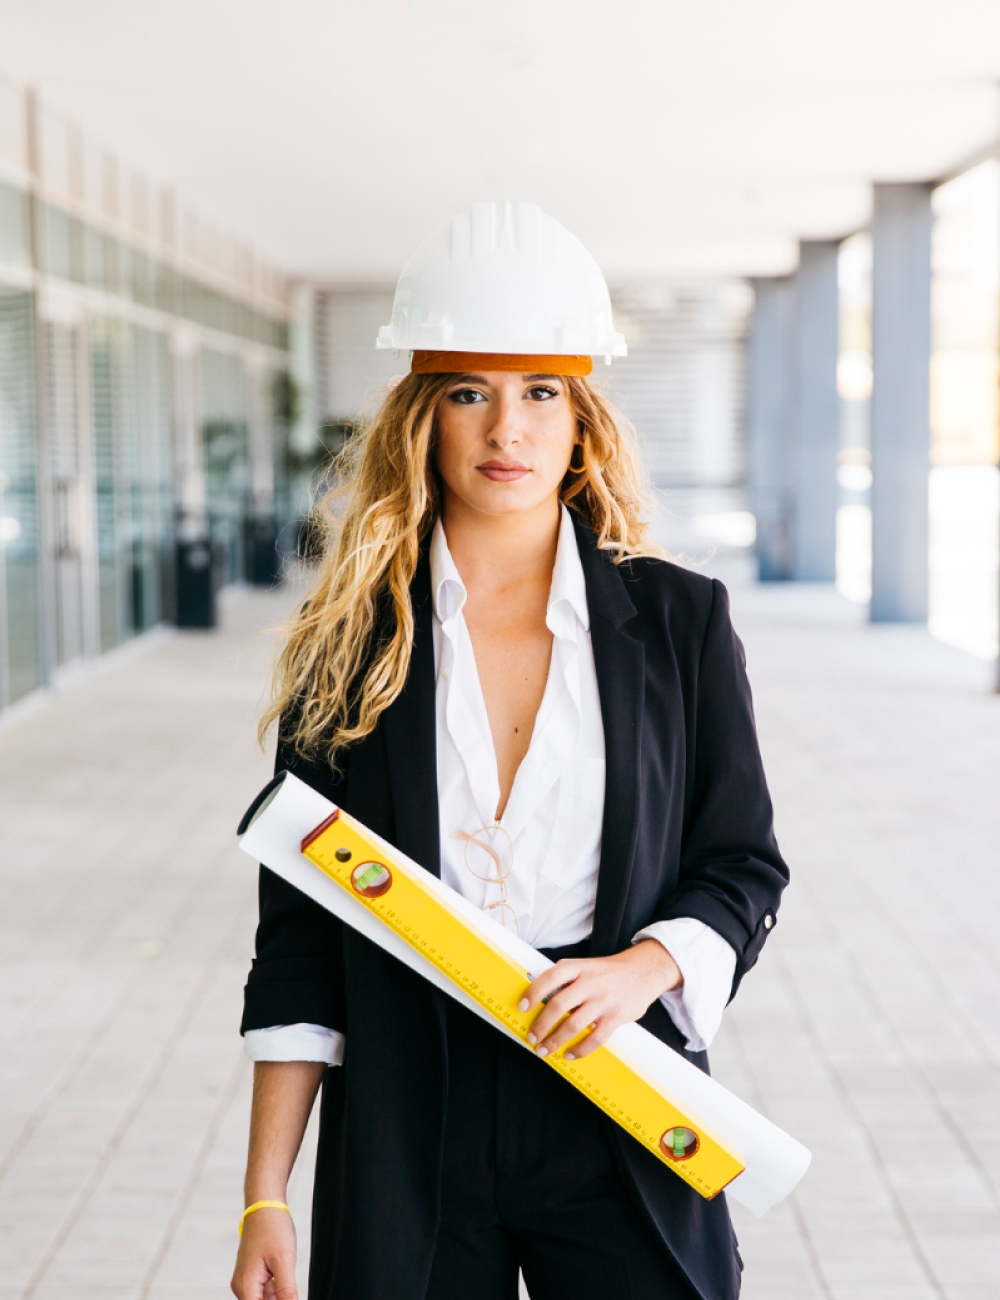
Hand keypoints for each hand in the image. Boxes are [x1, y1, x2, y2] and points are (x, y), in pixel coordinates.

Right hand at [231, 1205, 297, 1299]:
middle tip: (288, 1281)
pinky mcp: (253, 1274)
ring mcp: (247, 1280)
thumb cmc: (272, 1228)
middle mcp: (242, 1286)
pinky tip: (285, 1275)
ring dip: (279, 1295)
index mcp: (246, 1286)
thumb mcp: (284, 1261)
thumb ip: (287, 1291)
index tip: (288, 1294)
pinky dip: (277, 1289)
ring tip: (285, 1272)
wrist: (265, 1205)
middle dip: (279, 1299)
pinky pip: (265, 1291)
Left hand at [519, 940, 681, 1060]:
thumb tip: (538, 1004)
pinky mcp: (617, 1016)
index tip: (521, 1007)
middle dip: (541, 1025)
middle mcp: (590, 982)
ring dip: (555, 1041)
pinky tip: (570, 1054)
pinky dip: (580, 1049)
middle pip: (559, 1005)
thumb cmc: (607, 973)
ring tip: (544, 1050)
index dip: (533, 993)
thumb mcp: (585, 967)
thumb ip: (566, 981)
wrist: (643, 971)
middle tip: (532, 1038)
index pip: (550, 978)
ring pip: (574, 1024)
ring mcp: (604, 1000)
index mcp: (578, 967)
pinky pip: (595, 1038)